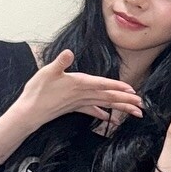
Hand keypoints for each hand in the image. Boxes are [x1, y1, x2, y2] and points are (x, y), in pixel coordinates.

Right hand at [16, 50, 142, 125]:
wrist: (29, 112)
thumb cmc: (38, 91)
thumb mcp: (47, 72)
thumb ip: (60, 62)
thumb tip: (69, 52)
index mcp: (79, 83)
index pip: (102, 84)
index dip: (117, 86)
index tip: (132, 90)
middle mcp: (83, 94)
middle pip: (108, 97)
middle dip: (126, 100)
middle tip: (141, 105)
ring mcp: (80, 102)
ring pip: (104, 104)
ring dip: (120, 108)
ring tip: (135, 112)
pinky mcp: (74, 108)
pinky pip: (92, 111)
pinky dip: (102, 114)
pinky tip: (109, 118)